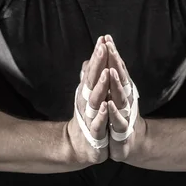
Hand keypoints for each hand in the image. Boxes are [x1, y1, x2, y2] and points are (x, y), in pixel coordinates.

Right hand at [67, 37, 109, 166]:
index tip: (103, 39)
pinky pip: (98, 123)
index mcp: (88, 93)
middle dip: (98, 64)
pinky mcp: (95, 134)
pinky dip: (101, 115)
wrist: (78, 146)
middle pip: (92, 80)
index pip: (93, 71)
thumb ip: (89, 79)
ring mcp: (90, 117)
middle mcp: (87, 102)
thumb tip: (88, 60)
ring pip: (95, 100)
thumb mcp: (88, 98)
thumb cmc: (86, 119)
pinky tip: (105, 106)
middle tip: (103, 47)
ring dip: (100, 86)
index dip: (98, 56)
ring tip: (106, 72)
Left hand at [103, 35, 146, 162]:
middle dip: (114, 62)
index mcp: (120, 90)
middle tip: (109, 46)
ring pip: (120, 97)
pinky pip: (117, 120)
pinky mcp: (122, 130)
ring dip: (115, 84)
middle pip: (119, 78)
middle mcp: (125, 98)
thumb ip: (106, 76)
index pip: (116, 68)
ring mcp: (124, 113)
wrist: (128, 143)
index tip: (106, 38)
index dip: (112, 54)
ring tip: (110, 71)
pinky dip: (112, 113)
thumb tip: (99, 55)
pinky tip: (108, 105)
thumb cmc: (117, 116)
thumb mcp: (110, 95)